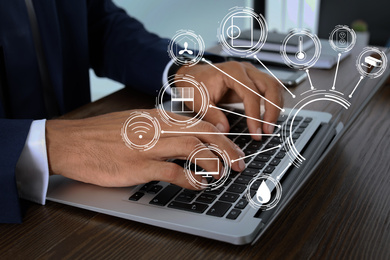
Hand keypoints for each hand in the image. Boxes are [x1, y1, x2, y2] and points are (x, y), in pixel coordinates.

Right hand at [46, 109, 244, 188]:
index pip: (199, 123)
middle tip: (239, 163)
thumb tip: (184, 138)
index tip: (232, 147)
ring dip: (213, 162)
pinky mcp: (138, 165)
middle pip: (203, 134)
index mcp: (157, 118)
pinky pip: (172, 172)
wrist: (73, 142)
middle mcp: (157, 128)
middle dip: (227, 149)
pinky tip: (198, 185)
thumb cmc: (102, 135)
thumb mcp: (136, 123)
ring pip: (192, 149)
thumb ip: (160, 128)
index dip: (221, 136)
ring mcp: (148, 146)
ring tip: (223, 174)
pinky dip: (190, 179)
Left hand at [177, 61, 283, 139]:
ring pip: (274, 87)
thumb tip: (225, 131)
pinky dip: (273, 103)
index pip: (251, 93)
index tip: (256, 132)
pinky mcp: (253, 80)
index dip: (255, 114)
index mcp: (232, 72)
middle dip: (272, 110)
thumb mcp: (199, 101)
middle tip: (267, 130)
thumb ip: (212, 116)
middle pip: (270, 86)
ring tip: (269, 126)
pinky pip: (270, 89)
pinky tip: (268, 117)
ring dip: (276, 107)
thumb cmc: (194, 84)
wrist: (192, 75)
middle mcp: (245, 69)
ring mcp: (251, 73)